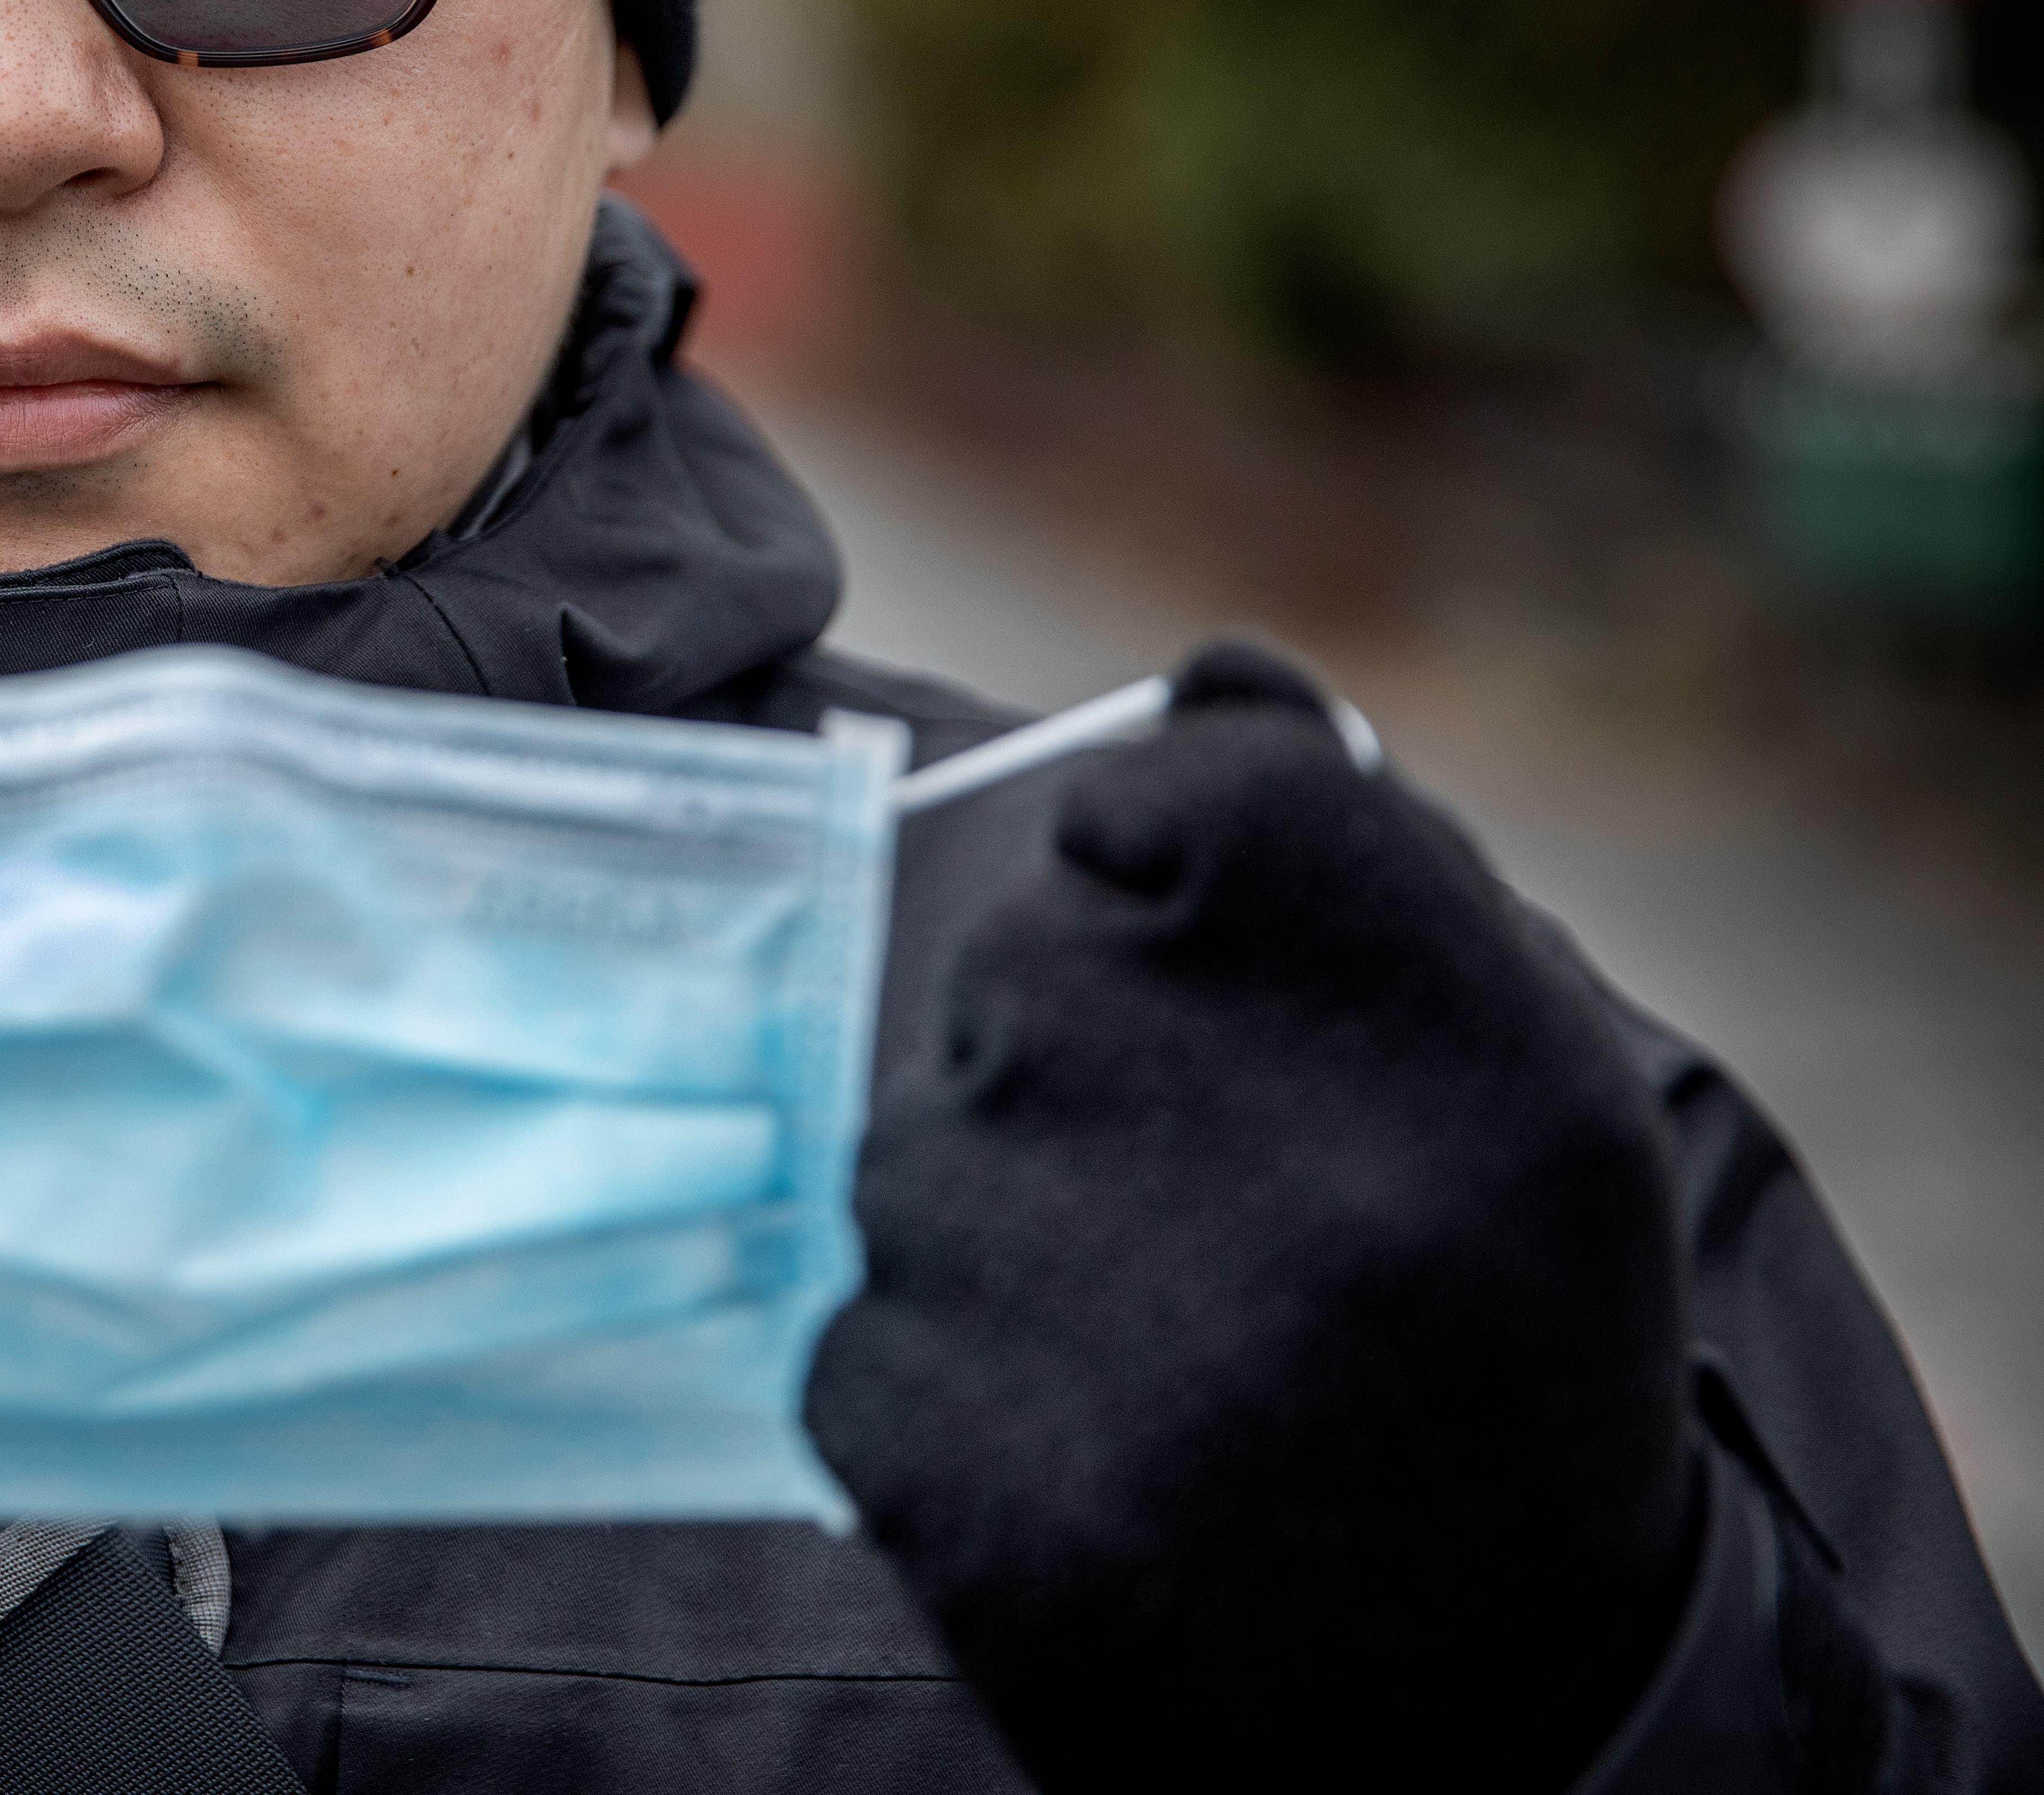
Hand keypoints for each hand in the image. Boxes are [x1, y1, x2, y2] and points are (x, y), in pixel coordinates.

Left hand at [809, 641, 1696, 1794]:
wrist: (1498, 1715)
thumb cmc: (1493, 1354)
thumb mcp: (1526, 1096)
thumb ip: (1365, 862)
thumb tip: (1196, 683)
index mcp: (1471, 1048)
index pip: (1199, 780)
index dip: (1148, 825)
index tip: (1153, 888)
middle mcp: (1299, 1174)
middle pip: (1020, 960)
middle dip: (1062, 1055)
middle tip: (1195, 1213)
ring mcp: (1119, 1339)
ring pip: (909, 1152)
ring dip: (986, 1232)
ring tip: (1145, 1357)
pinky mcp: (973, 1487)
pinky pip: (848, 1338)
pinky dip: (926, 1388)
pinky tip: (1071, 1458)